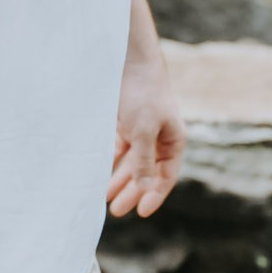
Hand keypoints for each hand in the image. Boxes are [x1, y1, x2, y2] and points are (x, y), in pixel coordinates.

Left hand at [107, 57, 184, 218]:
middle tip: (116, 211)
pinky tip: (98, 172)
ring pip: (131, 162)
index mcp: (173, 141)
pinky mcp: (124, 122)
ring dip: (119, 178)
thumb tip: (147, 189)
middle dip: (132, 191)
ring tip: (104, 197)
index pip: (166, 175)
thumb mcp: (143, 131)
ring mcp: (141, 129)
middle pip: (146, 172)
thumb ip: (144, 161)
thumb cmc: (142, 95)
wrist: (128, 60)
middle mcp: (159, 137)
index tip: (141, 212)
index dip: (154, 195)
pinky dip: (110, 160)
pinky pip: (118, 148)